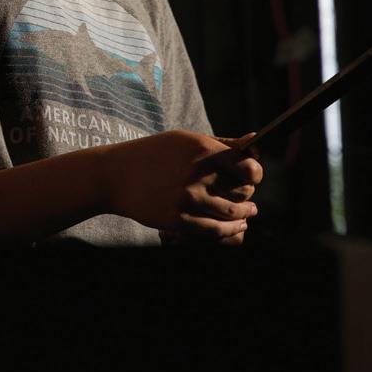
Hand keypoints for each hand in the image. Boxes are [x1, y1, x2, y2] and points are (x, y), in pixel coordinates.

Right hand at [102, 129, 261, 242]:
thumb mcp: (186, 140)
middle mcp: (199, 174)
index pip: (249, 167)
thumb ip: (221, 144)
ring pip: (232, 215)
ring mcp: (188, 199)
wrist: (116, 175)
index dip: (255, 174)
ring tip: (246, 215)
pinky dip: (229, 231)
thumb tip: (253, 142)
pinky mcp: (179, 220)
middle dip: (247, 195)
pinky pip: (215, 231)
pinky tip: (234, 227)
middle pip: (243, 192)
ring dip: (244, 216)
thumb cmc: (154, 154)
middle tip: (247, 198)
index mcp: (203, 150)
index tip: (253, 177)